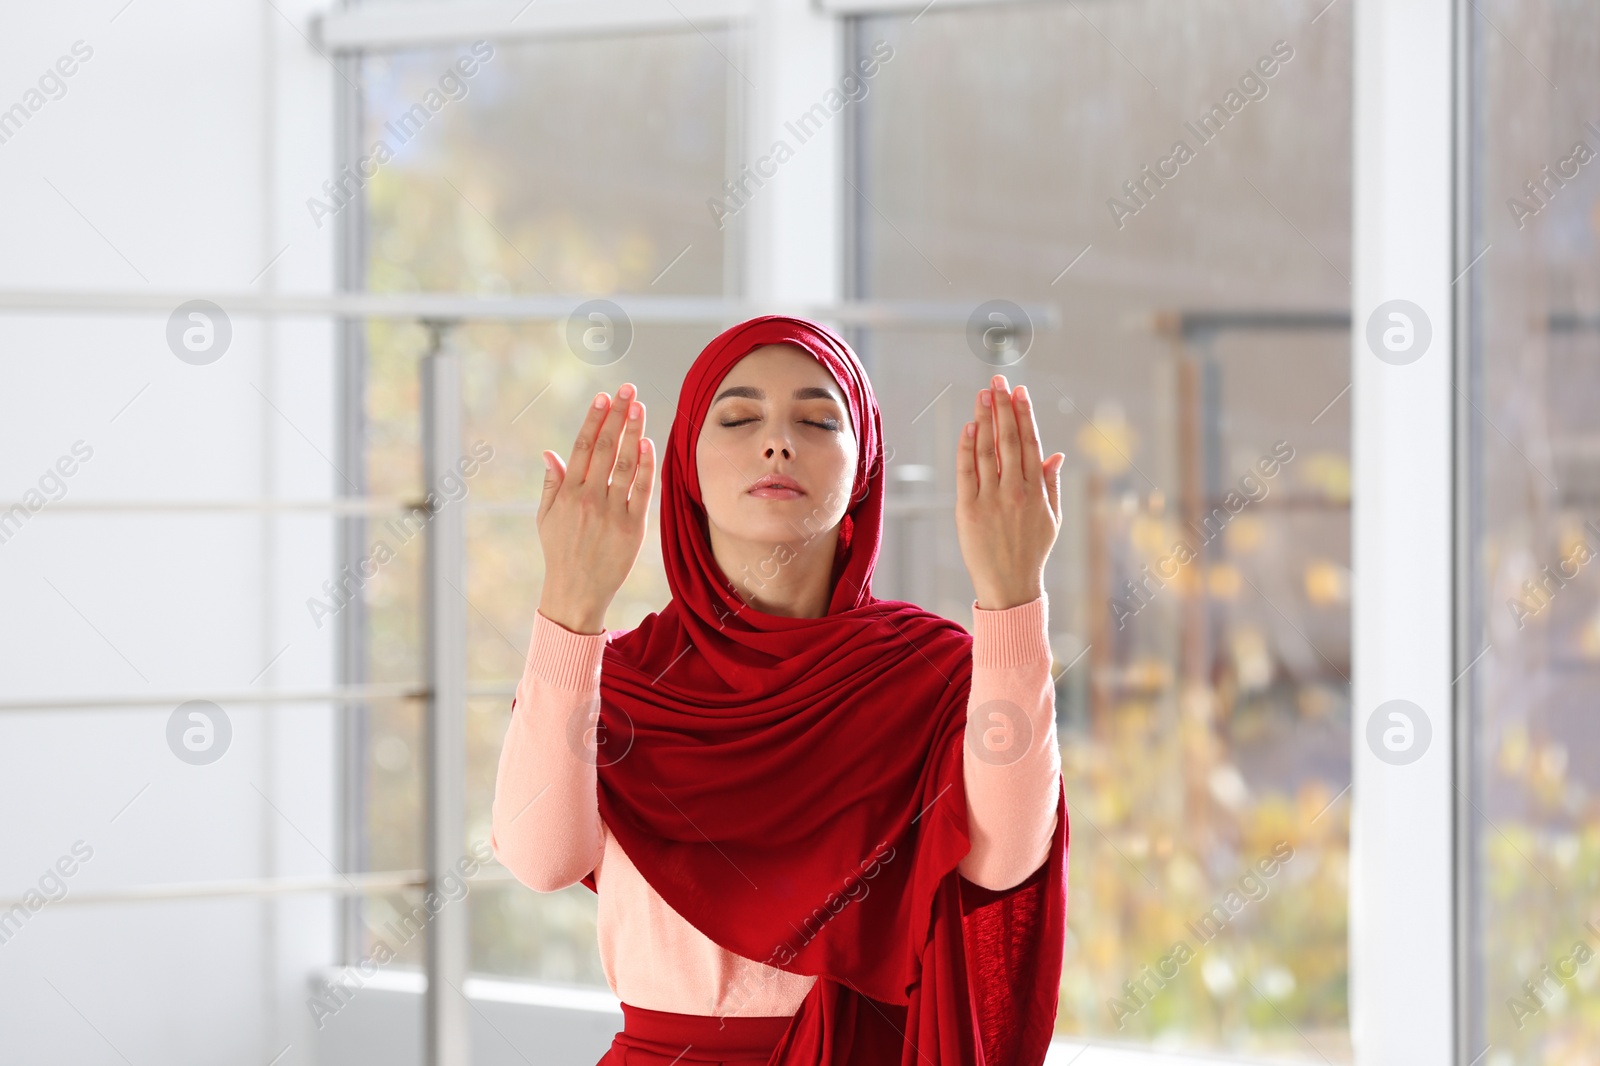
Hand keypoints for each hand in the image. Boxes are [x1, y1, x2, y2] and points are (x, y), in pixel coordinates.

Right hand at [536, 383, 654, 634]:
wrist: (576, 591)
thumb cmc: (560, 552)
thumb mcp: (546, 517)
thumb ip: (552, 483)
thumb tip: (550, 452)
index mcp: (568, 493)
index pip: (583, 447)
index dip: (595, 420)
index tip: (604, 397)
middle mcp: (590, 498)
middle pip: (607, 448)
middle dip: (618, 416)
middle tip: (628, 391)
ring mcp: (612, 512)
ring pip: (627, 464)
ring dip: (635, 433)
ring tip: (640, 408)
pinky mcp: (633, 527)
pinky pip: (643, 490)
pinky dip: (647, 466)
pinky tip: (650, 444)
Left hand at [955, 375, 1064, 610]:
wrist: (1010, 586)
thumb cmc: (1032, 552)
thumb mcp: (1051, 518)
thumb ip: (1051, 483)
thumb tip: (1057, 454)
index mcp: (1037, 490)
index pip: (1030, 443)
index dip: (1024, 414)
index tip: (1020, 391)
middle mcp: (1015, 491)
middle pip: (1009, 439)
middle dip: (1003, 406)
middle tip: (998, 380)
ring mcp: (991, 499)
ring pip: (987, 450)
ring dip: (984, 418)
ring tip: (982, 394)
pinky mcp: (969, 510)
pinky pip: (967, 472)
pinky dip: (967, 448)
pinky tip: (969, 427)